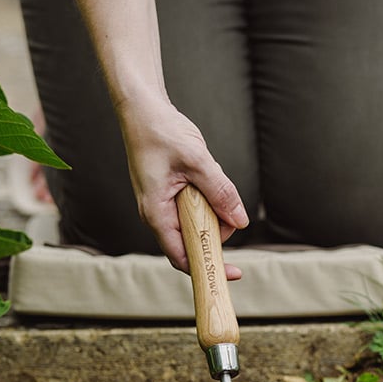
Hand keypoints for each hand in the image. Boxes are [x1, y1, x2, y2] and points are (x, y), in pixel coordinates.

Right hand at [117, 97, 248, 278]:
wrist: (142, 108)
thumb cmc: (161, 132)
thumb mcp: (198, 162)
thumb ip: (220, 192)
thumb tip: (240, 221)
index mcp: (156, 214)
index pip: (183, 257)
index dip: (209, 268)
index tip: (234, 273)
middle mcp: (157, 215)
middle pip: (193, 241)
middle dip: (216, 229)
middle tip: (227, 205)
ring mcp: (163, 205)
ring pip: (196, 223)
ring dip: (212, 207)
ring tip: (208, 176)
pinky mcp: (170, 194)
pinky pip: (194, 207)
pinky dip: (206, 196)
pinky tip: (203, 172)